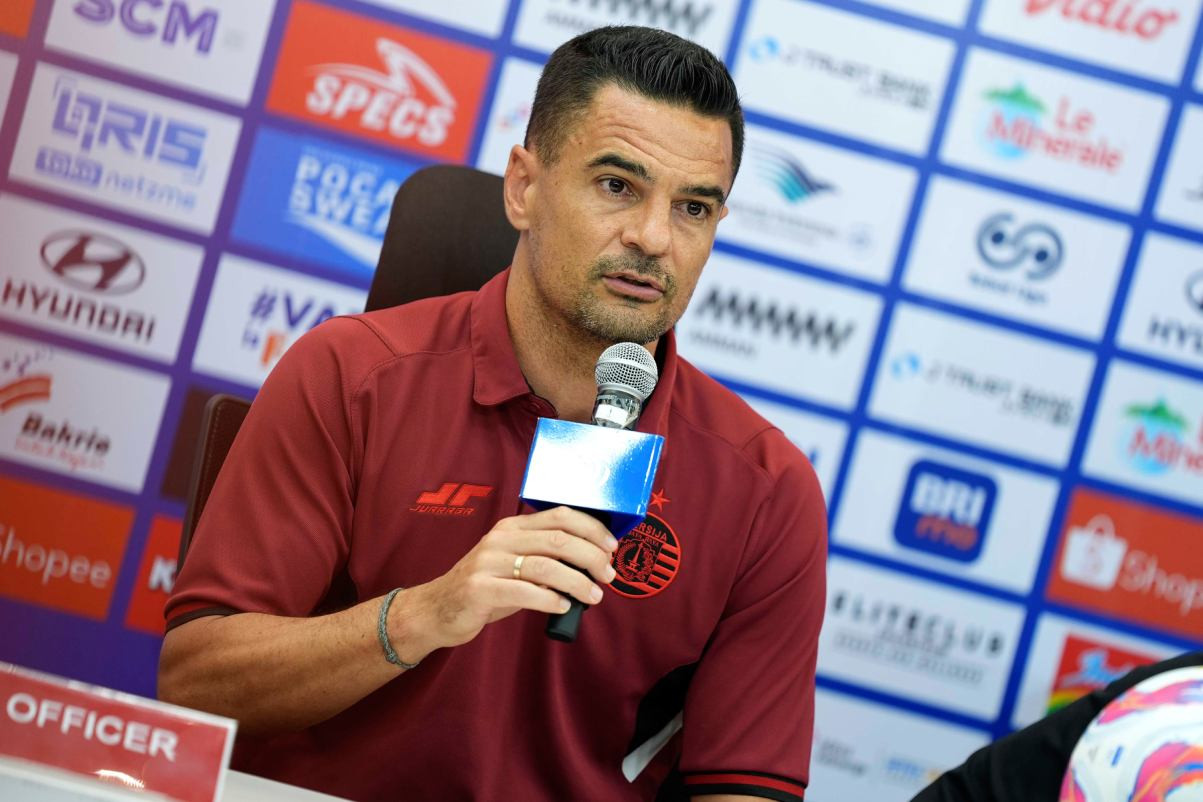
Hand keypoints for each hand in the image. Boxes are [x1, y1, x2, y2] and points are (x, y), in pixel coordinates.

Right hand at [403, 506, 618, 653]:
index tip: (611, 547)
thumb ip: (545, 560)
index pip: (559, 516)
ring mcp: (488, 562)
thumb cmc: (484, 588)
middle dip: (591, 556)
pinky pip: (524, 591)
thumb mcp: (513, 565)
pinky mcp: (480, 589)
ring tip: (594, 596)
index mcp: (512, 527)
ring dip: (577, 582)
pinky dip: (550, 600)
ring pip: (546, 566)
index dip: (591, 528)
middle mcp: (501, 539)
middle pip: (558, 539)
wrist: (436, 609)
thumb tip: (590, 566)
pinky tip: (564, 606)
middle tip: (608, 575)